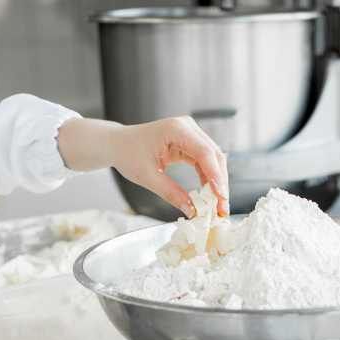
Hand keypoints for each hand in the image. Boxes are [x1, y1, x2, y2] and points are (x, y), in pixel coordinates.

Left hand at [58, 116, 228, 216]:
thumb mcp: (147, 177)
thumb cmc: (128, 153)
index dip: (216, 176)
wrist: (118, 143)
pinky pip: (205, 163)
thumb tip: (192, 211)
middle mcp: (187, 128)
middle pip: (214, 156)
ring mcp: (190, 135)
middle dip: (220, 183)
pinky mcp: (189, 144)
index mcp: (176, 129)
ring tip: (218, 207)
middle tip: (222, 208)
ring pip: (214, 160)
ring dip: (217, 184)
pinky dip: (208, 180)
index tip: (221, 197)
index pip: (204, 153)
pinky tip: (209, 197)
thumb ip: (171, 193)